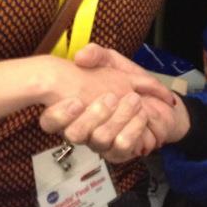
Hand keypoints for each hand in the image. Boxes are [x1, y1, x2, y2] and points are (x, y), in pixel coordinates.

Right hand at [38, 45, 187, 163]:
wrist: (156, 98)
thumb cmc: (124, 79)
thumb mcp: (108, 60)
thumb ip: (94, 54)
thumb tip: (81, 57)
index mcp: (71, 110)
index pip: (50, 121)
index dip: (59, 115)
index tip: (76, 101)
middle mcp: (82, 130)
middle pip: (74, 134)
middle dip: (94, 115)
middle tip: (112, 97)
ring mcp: (99, 143)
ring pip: (100, 140)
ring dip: (118, 119)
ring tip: (134, 100)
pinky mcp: (119, 151)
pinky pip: (122, 147)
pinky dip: (134, 129)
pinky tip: (142, 115)